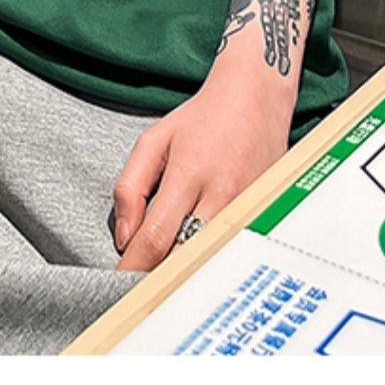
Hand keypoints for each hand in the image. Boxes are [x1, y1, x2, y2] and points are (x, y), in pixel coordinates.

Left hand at [113, 76, 290, 270]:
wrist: (256, 96)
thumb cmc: (202, 119)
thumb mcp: (153, 142)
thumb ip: (130, 189)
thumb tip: (124, 238)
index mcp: (189, 174)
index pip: (157, 236)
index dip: (135, 266)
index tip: (119, 283)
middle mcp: (222, 194)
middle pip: (186, 254)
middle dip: (159, 275)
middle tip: (138, 288)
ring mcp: (248, 205)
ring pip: (211, 256)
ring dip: (186, 270)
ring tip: (165, 277)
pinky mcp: (265, 210)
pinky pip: (232, 246)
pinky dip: (212, 256)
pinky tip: (198, 260)